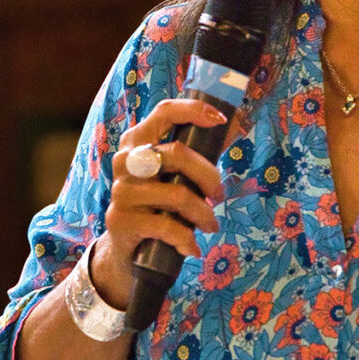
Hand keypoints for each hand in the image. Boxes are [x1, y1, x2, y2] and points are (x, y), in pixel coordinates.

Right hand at [92, 99, 228, 307]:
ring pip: (177, 194)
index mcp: (137, 141)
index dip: (193, 110)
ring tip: (210, 225)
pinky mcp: (120, 221)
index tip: (221, 119)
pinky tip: (191, 247)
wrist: (126, 249)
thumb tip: (237, 123)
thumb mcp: (175, 176)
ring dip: (203, 213)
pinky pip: (167, 227)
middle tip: (220, 194)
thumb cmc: (158, 204)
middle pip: (177, 154)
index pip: (164, 112)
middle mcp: (125, 161)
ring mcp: (122, 191)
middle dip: (208, 175)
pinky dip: (187, 239)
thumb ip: (199, 153)